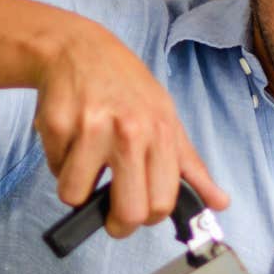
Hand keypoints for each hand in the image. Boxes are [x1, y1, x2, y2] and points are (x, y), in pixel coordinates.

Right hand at [30, 22, 228, 236]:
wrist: (79, 49)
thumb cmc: (127, 87)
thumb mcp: (167, 119)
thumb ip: (190, 167)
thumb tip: (219, 203)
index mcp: (160, 134)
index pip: (161, 204)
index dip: (146, 218)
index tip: (136, 211)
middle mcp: (129, 131)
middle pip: (127, 212)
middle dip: (115, 224)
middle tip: (107, 210)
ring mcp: (90, 128)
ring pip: (75, 194)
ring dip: (76, 187)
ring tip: (85, 160)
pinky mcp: (56, 125)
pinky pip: (54, 168)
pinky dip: (60, 161)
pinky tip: (70, 137)